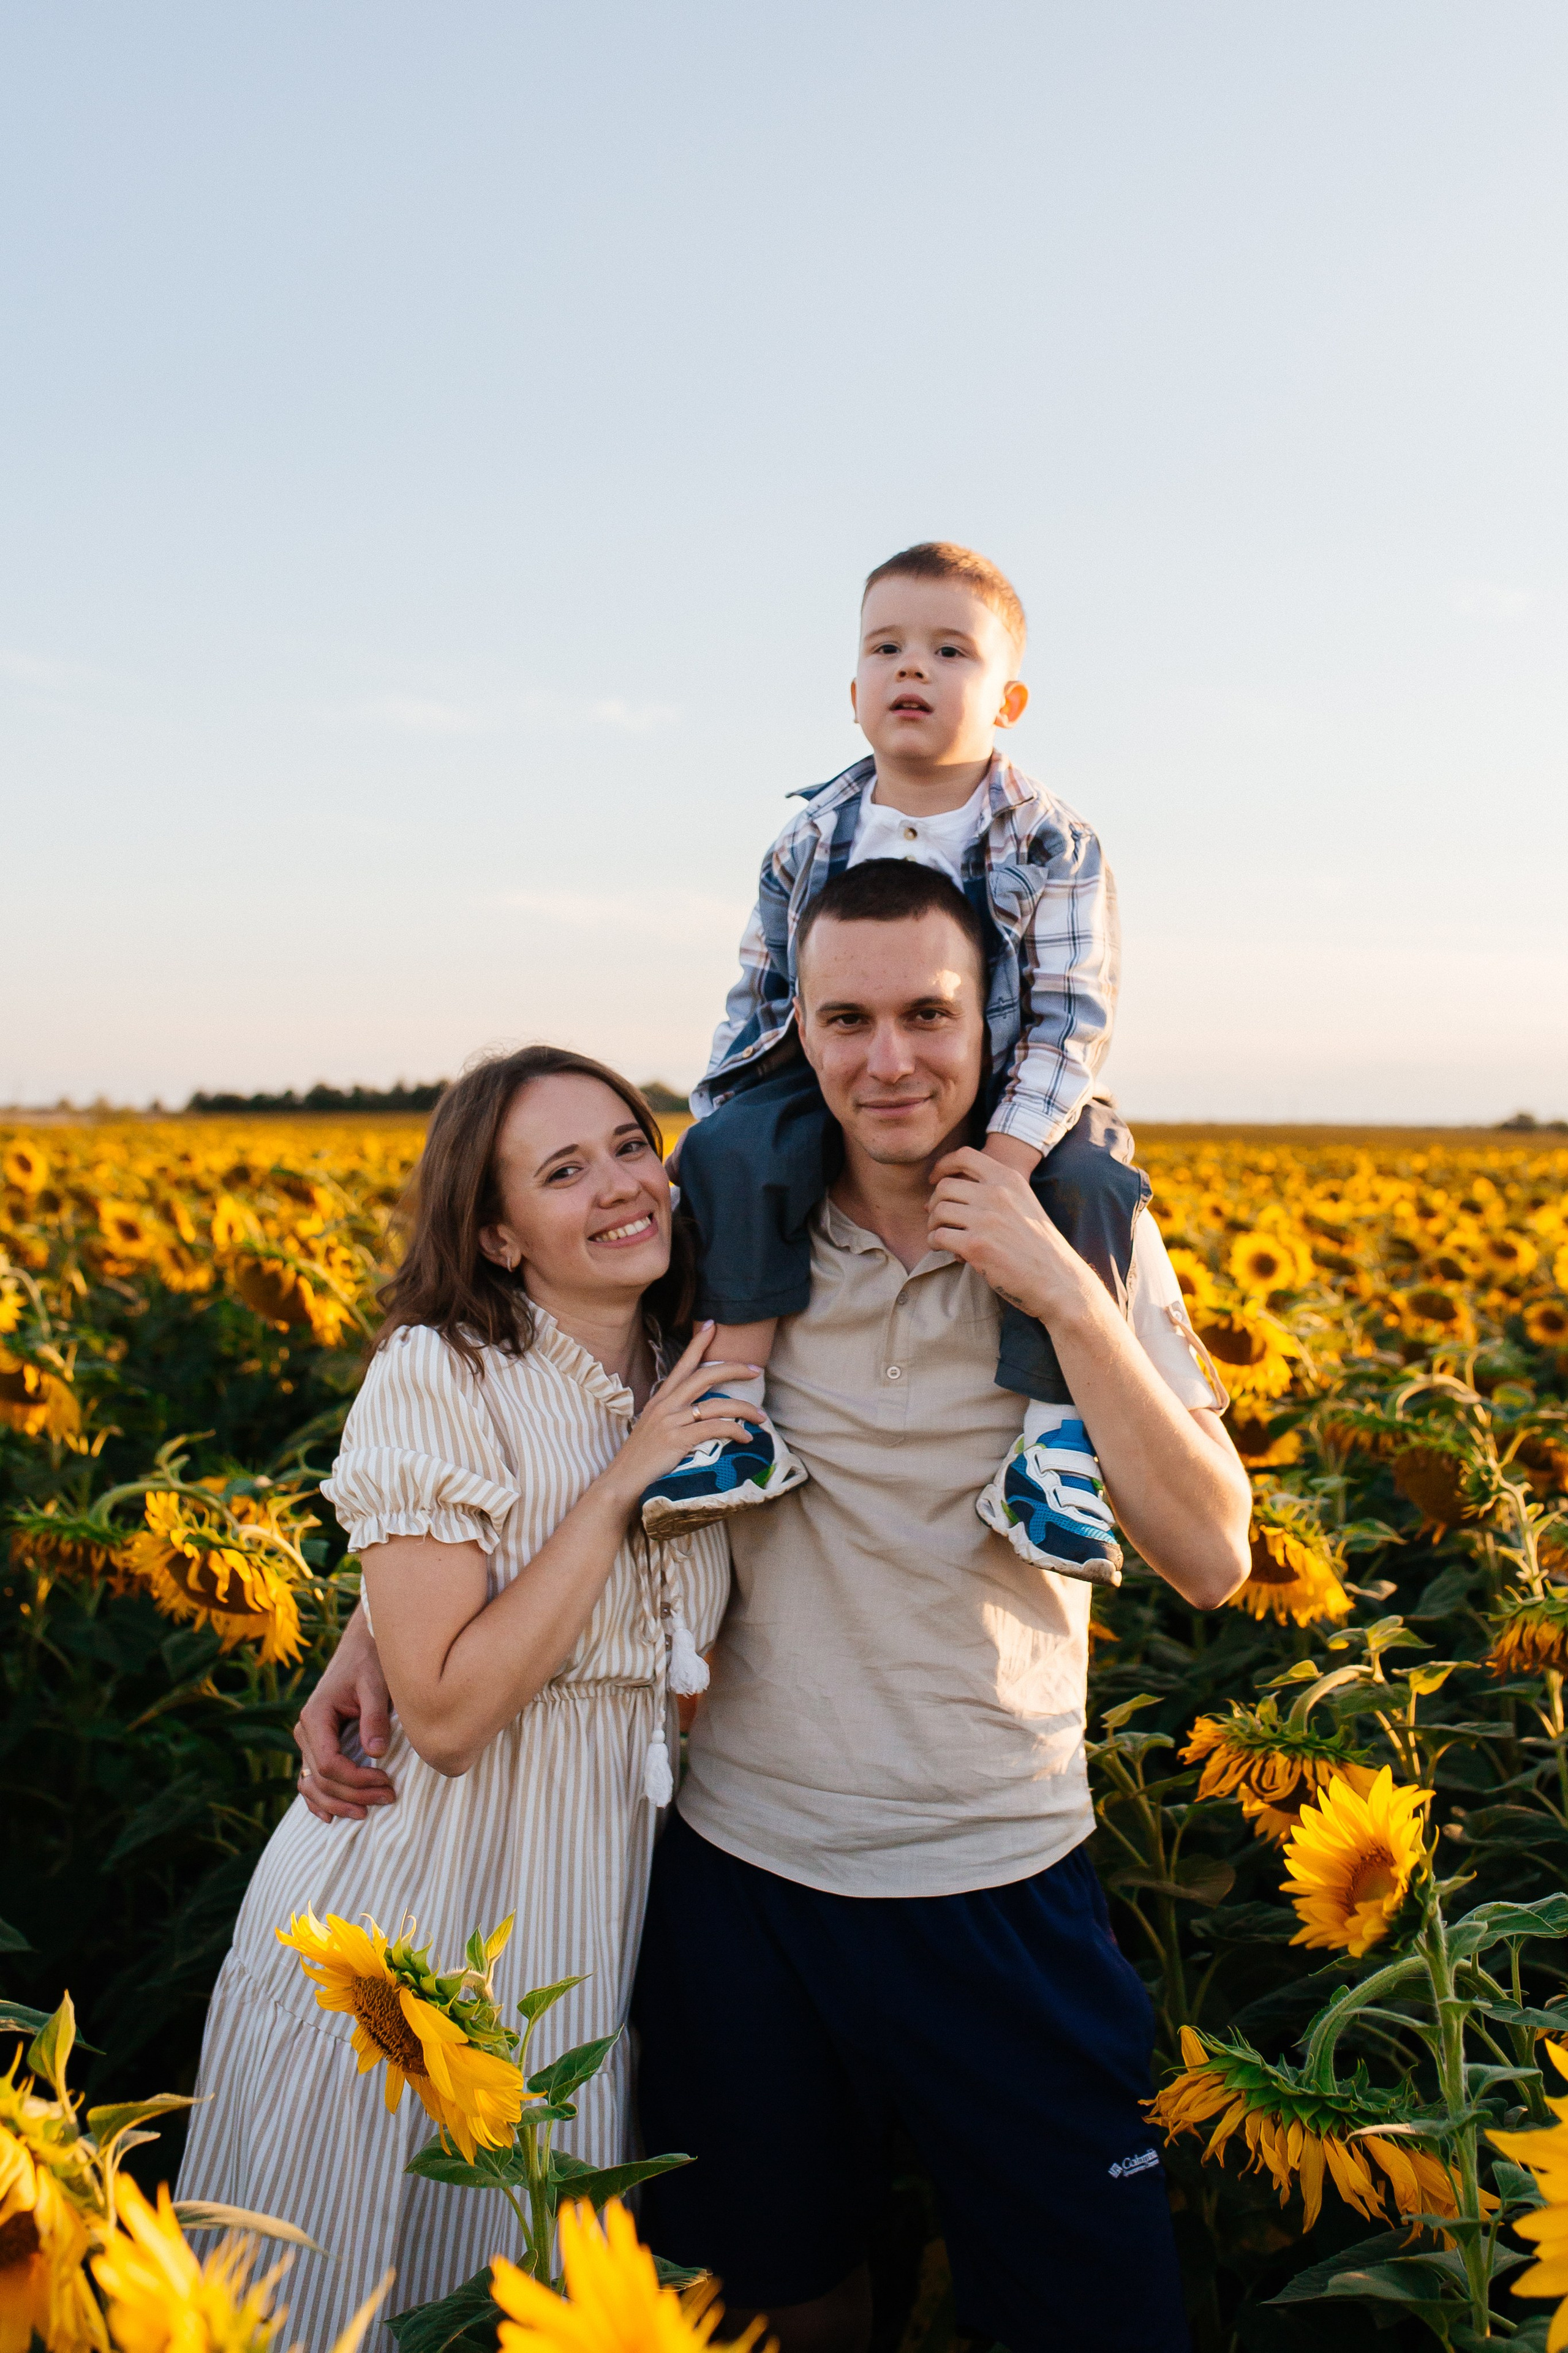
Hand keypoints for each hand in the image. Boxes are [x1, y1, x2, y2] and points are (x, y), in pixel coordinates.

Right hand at [294, 1606, 396, 1822]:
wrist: (363, 1646)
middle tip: (389, 1797)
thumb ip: (374, 1718)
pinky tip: (331, 1816)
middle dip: (353, 1794)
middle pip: (321, 1779)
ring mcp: (309, 1739)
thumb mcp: (376, 1685)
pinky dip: (318, 1799)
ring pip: (312, 1784)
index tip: (385, 1782)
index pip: (328, 1763)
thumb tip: (376, 1753)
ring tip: (366, 1813)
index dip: (355, 1780)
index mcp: (316, 1715)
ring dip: (337, 1803)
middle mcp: (306, 1730)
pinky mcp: (318, 1744)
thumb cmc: (371, 1663)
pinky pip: (310, 1778)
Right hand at [604, 1323, 762, 1507]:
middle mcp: (664, 1405)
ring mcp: (670, 1422)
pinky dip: (735, 1431)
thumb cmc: (641, 1461)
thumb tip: (697, 1413)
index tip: (712, 1325)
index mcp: (660, 1401)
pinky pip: (714, 1428)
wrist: (621, 1484)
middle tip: (755, 1369)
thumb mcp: (653, 1430)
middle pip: (703, 1376)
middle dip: (733, 1369)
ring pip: (716, 1404)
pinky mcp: (676, 1440)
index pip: (681, 1365)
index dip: (697, 1343)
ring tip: (760, 1416)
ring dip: (743, 1408)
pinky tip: (746, 1437)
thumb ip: (672, 1417)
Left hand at [927, 1145, 1079, 1321]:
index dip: (943, 1165)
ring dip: (933, 1224)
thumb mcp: (1025, 1204)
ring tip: (941, 1235)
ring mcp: (986, 1219)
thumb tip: (948, 1190)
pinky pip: (938, 1236)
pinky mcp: (976, 1246)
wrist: (1059, 1280)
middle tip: (938, 1218)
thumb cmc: (1039, 1246)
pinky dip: (935, 1242)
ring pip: (938, 1210)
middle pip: (945, 1186)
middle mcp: (997, 1194)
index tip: (935, 1180)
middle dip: (934, 1202)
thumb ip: (997, 1192)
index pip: (965, 1156)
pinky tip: (944, 1249)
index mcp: (1010, 1179)